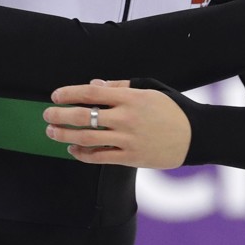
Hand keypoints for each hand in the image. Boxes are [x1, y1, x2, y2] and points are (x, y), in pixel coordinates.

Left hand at [42, 79, 189, 168]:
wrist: (196, 135)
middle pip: (84, 116)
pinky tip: (73, 148)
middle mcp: (126, 118)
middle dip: (60, 114)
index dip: (69, 93)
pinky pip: (99, 157)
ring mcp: (127, 139)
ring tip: (52, 132)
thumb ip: (120, 87)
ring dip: (64, 134)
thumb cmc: (173, 109)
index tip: (55, 95)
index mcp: (130, 98)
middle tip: (47, 114)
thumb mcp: (150, 88)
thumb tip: (94, 86)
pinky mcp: (130, 158)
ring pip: (87, 138)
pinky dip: (82, 153)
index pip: (91, 93)